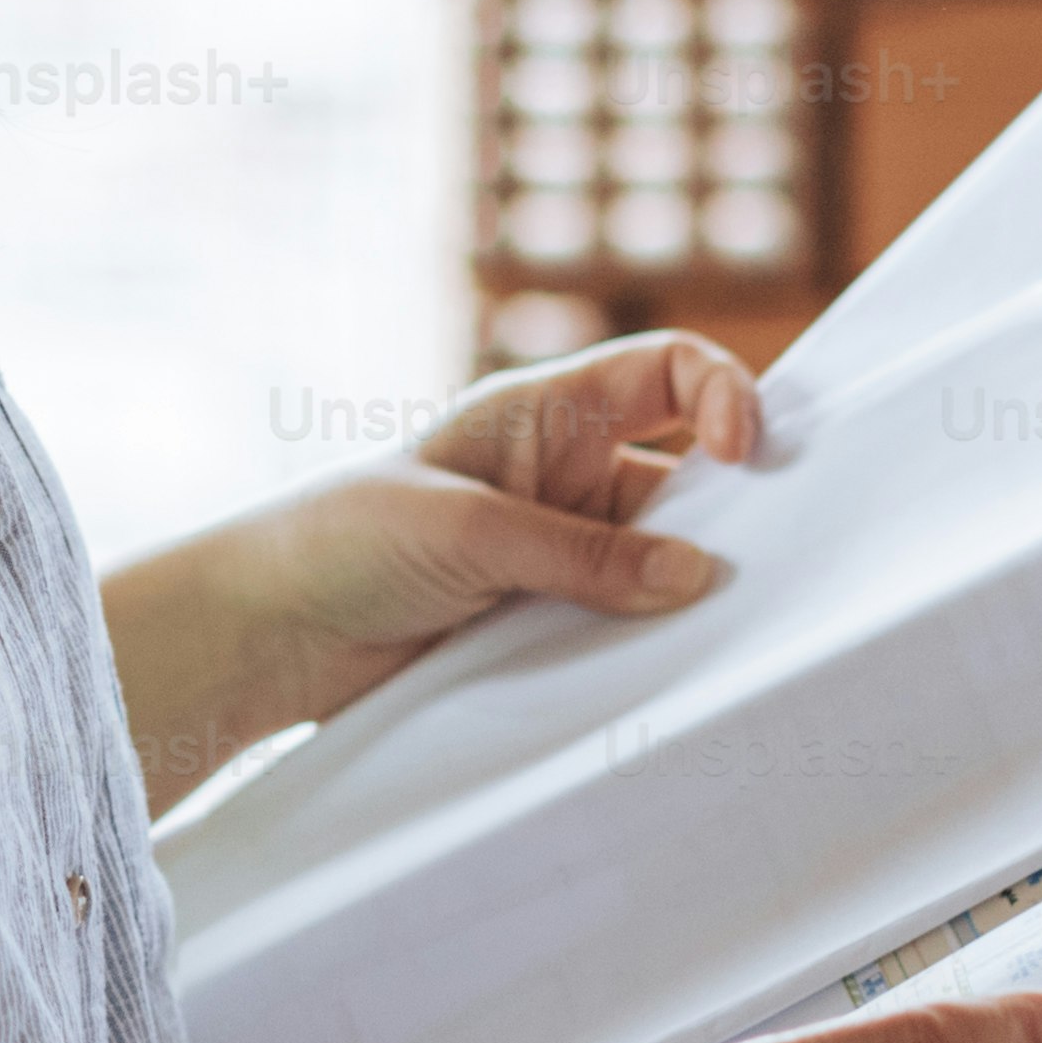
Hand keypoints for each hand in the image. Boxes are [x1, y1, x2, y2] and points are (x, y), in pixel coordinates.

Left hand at [109, 331, 775, 791]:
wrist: (263, 632)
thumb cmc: (339, 539)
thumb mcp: (468, 531)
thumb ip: (584, 554)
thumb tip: (698, 576)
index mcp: (542, 411)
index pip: (667, 372)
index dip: (722, 396)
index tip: (744, 455)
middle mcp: (562, 473)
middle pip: (684, 475)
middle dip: (733, 509)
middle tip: (778, 559)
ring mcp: (557, 551)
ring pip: (661, 559)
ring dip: (691, 589)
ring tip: (728, 628)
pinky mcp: (543, 620)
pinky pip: (622, 624)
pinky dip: (651, 643)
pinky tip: (675, 671)